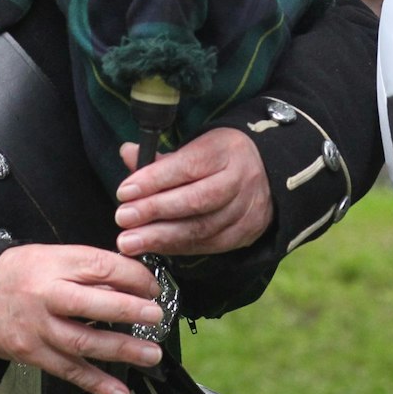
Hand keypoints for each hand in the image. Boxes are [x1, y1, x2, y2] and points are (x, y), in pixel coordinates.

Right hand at [0, 244, 164, 393]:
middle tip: (156, 316)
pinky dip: (98, 385)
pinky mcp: (34, 354)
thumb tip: (133, 283)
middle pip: (91, 303)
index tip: (152, 287)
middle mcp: (46, 295)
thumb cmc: (18, 274)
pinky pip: (70, 371)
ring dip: (122, 350)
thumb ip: (90, 268)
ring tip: (150, 354)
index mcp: (54, 263)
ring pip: (84, 342)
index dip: (132, 276)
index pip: (100, 265)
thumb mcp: (52, 256)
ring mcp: (39, 328)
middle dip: (129, 310)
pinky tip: (121, 393)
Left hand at [114, 127, 272, 256]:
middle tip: (122, 219)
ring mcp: (247, 209)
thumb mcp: (197, 146)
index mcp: (225, 151)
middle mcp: (240, 180)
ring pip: (202, 227)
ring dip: (162, 237)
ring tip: (130, 242)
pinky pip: (210, 244)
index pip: (187, 166)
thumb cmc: (222, 158)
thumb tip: (127, 153)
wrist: (269, 173)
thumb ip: (162, 158)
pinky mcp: (246, 233)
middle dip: (155, 211)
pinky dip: (180, 247)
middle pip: (196, 200)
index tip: (124, 192)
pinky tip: (155, 248)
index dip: (154, 180)